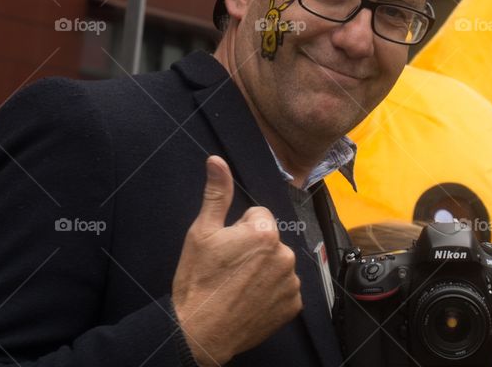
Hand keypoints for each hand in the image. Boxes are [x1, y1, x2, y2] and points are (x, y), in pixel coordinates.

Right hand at [172, 156, 301, 365]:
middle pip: (269, 239)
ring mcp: (290, 282)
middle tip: (228, 268)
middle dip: (253, 249)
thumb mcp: (201, 232)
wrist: (200, 332)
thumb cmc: (198, 281)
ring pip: (277, 263)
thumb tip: (217, 161)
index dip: (238, 230)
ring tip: (237, 285)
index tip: (225, 248)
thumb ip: (217, 193)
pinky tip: (249, 299)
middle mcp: (284, 254)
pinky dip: (271, 292)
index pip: (257, 216)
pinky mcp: (293, 305)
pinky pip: (284, 288)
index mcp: (264, 232)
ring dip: (263, 270)